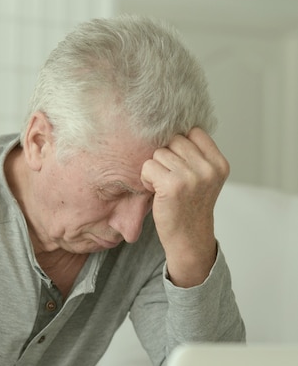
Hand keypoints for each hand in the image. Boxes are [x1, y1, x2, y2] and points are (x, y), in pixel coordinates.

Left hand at [141, 128, 229, 286]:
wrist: (188, 240)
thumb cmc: (190, 208)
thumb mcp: (204, 178)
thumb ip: (196, 155)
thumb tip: (172, 125)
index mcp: (219, 163)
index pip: (194, 132)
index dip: (181, 146)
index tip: (180, 166)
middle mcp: (209, 168)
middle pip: (174, 140)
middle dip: (167, 157)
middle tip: (170, 179)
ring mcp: (192, 176)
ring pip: (159, 153)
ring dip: (155, 169)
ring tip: (163, 187)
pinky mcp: (173, 185)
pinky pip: (148, 166)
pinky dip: (146, 178)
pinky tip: (156, 192)